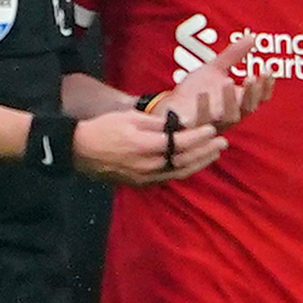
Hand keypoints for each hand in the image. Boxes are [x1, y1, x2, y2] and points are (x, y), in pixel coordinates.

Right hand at [73, 107, 225, 184]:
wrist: (79, 150)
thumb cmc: (103, 128)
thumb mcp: (130, 118)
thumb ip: (157, 123)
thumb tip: (180, 125)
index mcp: (145, 146)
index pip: (180, 143)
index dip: (199, 137)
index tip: (212, 129)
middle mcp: (148, 165)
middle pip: (185, 160)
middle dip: (206, 151)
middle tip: (223, 142)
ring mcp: (145, 177)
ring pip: (179, 172)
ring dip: (200, 163)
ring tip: (214, 153)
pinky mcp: (141, 184)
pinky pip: (168, 178)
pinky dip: (184, 170)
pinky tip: (193, 163)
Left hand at [159, 36, 272, 129]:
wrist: (169, 108)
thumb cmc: (194, 92)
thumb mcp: (215, 69)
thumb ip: (233, 55)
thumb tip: (252, 37)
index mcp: (237, 102)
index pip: (259, 99)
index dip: (266, 87)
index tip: (268, 71)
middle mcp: (230, 114)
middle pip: (248, 108)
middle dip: (253, 93)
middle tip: (252, 77)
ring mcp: (213, 122)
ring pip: (229, 117)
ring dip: (230, 100)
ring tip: (228, 81)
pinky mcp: (195, 127)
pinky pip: (202, 120)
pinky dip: (204, 108)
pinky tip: (203, 94)